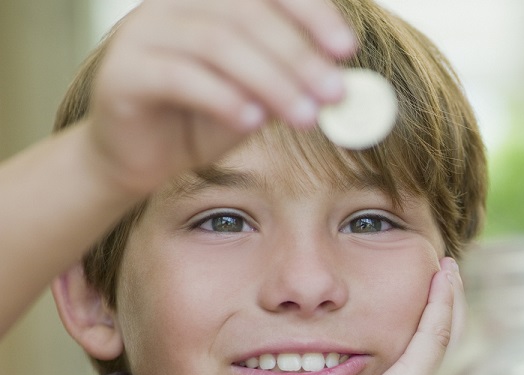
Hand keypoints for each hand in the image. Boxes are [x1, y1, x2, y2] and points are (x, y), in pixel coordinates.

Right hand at [83, 0, 356, 195]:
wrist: (144, 156)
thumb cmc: (208, 115)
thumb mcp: (263, 93)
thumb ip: (294, 78)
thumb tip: (342, 79)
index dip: (312, 11)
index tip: (347, 48)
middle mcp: (177, 1)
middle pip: (247, 13)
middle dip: (299, 55)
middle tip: (335, 93)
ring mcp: (144, 30)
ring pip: (217, 43)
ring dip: (272, 81)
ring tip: (307, 117)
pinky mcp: (123, 71)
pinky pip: (180, 76)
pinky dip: (224, 98)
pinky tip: (254, 121)